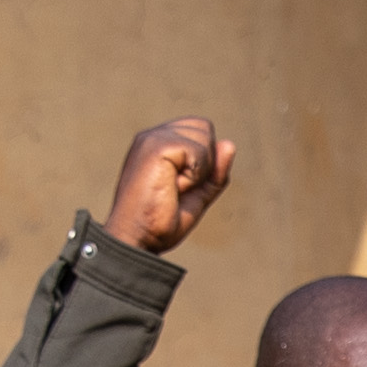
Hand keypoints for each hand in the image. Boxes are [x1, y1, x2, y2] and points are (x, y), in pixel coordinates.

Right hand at [105, 117, 234, 256]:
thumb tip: (229, 144)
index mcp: (159, 141)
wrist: (137, 238)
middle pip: (205, 127)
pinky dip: (193, 176)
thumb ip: (215, 171)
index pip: (200, 129)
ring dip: (197, 171)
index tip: (178, 186)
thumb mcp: (197, 194)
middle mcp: (153, 134)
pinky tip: (171, 188)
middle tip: (175, 188)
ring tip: (171, 188)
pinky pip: (198, 152)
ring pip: (204, 137)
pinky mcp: (157, 146)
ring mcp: (153, 137)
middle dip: (202, 164)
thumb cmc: (160, 221)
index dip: (203, 161)